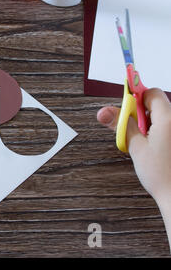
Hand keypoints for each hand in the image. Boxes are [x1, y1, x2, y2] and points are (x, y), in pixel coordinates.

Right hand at [97, 88, 170, 249]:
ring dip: (150, 125)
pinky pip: (167, 128)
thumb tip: (105, 111)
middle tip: (135, 132)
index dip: (137, 98)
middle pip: (157, 105)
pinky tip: (155, 149)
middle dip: (142, 114)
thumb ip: (121, 125)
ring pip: (162, 117)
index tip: (126, 106)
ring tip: (145, 143)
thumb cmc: (163, 176)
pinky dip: (159, 133)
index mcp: (168, 119)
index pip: (152, 93)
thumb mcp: (136, 148)